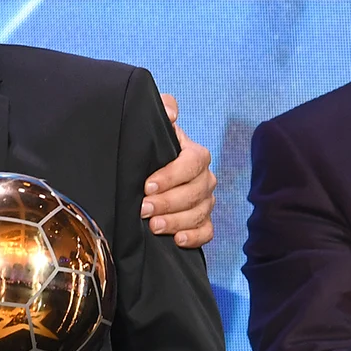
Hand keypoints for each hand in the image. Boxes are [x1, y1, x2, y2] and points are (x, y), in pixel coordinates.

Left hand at [144, 93, 216, 248]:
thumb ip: (163, 110)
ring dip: (177, 221)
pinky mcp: (201, 222)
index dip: (172, 175)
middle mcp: (204, 178)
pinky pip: (207, 232)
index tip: (148, 185)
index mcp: (195, 154)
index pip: (194, 162)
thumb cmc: (150, 149)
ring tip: (153, 226)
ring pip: (199, 213)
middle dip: (169, 202)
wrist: (145, 176)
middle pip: (196, 191)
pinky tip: (177, 240)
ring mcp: (205, 201)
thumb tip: (172, 114)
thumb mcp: (152, 125)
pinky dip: (194, 237)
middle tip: (144, 209)